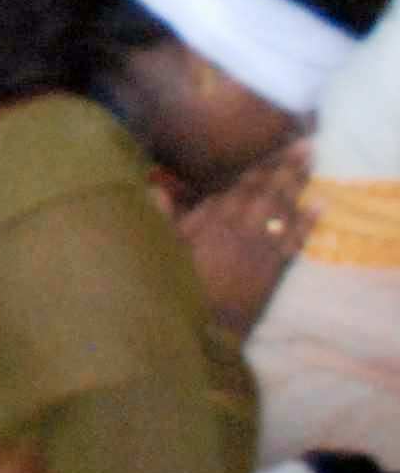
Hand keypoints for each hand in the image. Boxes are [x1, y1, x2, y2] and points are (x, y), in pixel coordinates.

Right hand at [175, 141, 316, 335]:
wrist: (203, 328)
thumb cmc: (176, 287)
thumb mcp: (159, 251)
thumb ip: (159, 219)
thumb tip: (154, 188)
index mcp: (211, 223)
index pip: (239, 186)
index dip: (259, 165)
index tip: (275, 144)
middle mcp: (240, 230)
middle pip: (267, 192)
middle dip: (286, 167)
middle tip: (305, 144)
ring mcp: (260, 249)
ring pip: (283, 210)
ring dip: (299, 185)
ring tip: (312, 161)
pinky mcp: (273, 269)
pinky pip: (295, 241)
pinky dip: (308, 223)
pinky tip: (319, 205)